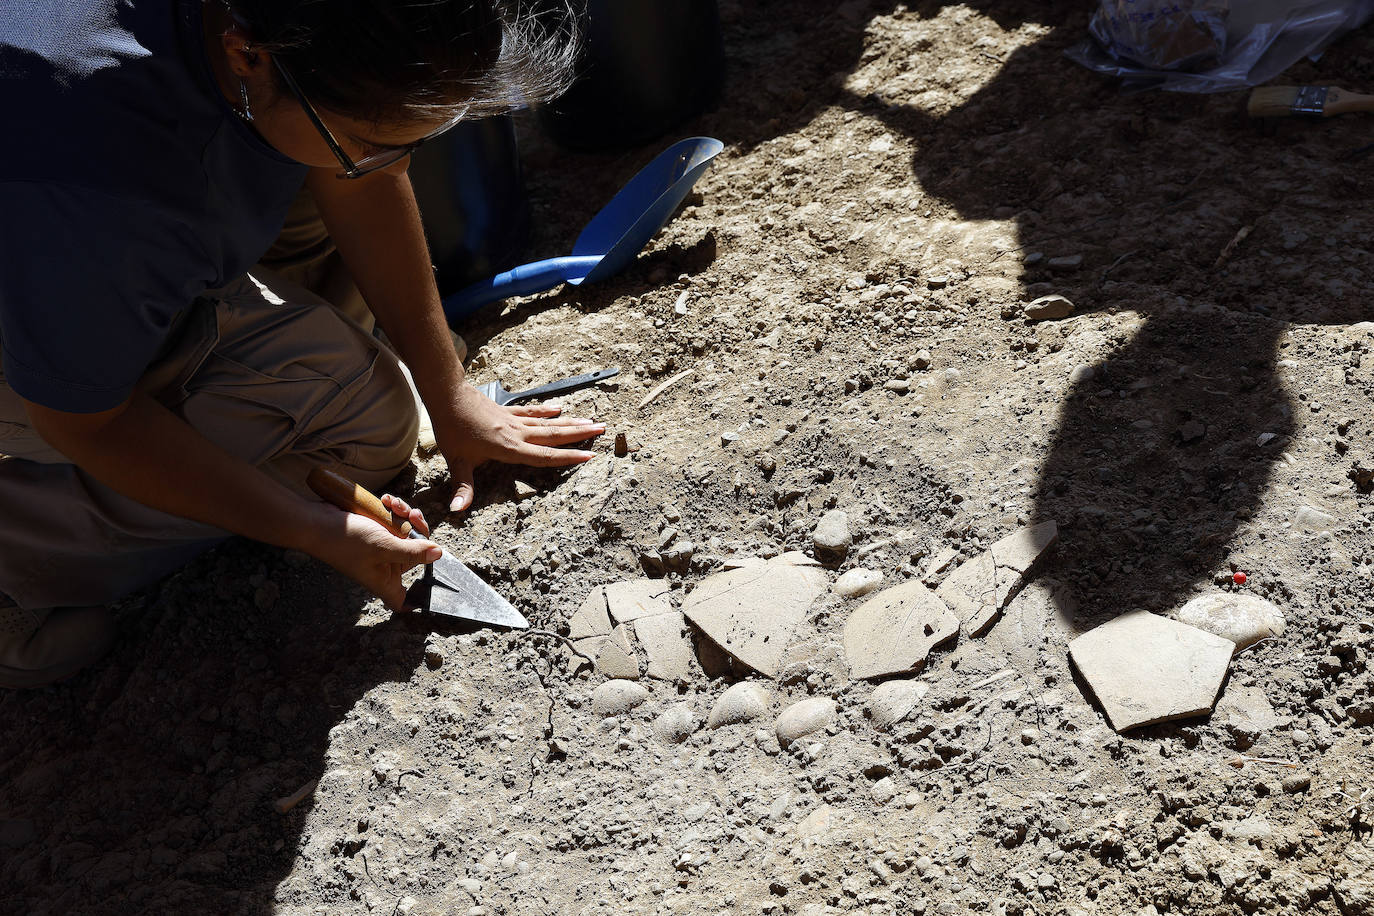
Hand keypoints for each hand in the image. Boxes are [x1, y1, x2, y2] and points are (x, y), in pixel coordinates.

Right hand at [304, 497, 440, 609]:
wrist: (316, 522)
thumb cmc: (346, 541)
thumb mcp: (384, 546)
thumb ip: (413, 552)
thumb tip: (438, 554)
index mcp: (386, 582)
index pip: (404, 602)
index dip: (417, 601)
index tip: (428, 592)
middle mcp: (384, 568)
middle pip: (417, 556)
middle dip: (419, 532)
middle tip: (413, 516)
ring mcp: (380, 550)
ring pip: (407, 534)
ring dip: (405, 515)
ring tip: (394, 503)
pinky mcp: (375, 533)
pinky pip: (393, 522)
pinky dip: (393, 510)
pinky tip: (387, 500)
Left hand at [433, 385, 605, 512]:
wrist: (447, 396)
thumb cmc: (452, 430)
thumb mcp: (456, 462)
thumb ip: (462, 487)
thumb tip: (458, 511)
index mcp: (510, 449)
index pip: (544, 456)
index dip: (568, 458)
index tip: (589, 456)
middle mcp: (518, 434)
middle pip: (554, 436)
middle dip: (579, 435)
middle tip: (602, 430)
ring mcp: (514, 421)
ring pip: (548, 423)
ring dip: (570, 422)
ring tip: (591, 421)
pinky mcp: (508, 411)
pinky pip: (532, 412)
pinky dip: (546, 410)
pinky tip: (559, 409)